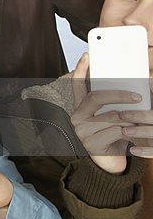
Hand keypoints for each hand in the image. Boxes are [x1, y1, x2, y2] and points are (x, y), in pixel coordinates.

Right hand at [70, 53, 152, 171]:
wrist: (111, 162)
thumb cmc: (114, 135)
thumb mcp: (112, 116)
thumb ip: (113, 103)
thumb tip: (130, 86)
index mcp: (80, 107)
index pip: (76, 85)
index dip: (81, 69)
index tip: (88, 55)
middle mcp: (76, 117)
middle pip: (95, 97)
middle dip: (119, 94)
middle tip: (138, 96)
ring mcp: (82, 131)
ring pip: (110, 115)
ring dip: (131, 116)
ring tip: (143, 118)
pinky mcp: (91, 143)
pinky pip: (116, 130)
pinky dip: (131, 130)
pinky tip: (137, 131)